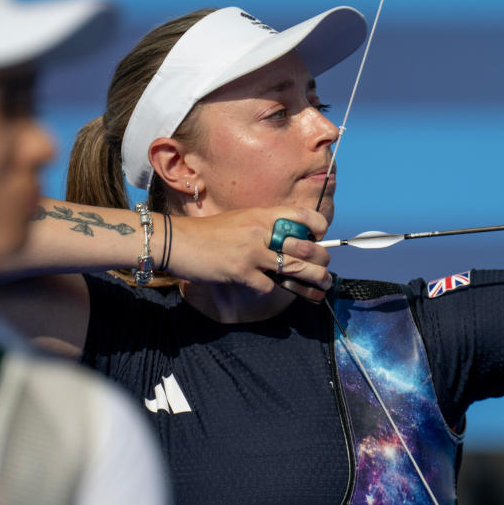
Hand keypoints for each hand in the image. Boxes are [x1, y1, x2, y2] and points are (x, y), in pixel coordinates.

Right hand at [165, 207, 331, 300]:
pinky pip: (268, 285)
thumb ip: (262, 229)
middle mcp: (261, 231)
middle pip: (305, 247)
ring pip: (295, 268)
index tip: (320, 237)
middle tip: (326, 269)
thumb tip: (284, 242)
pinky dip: (272, 289)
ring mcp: (253, 252)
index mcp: (262, 215)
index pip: (301, 215)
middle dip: (322, 260)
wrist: (176, 241)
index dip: (317, 227)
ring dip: (313, 280)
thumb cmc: (206, 233)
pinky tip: (271, 289)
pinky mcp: (242, 272)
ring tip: (323, 286)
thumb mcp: (239, 221)